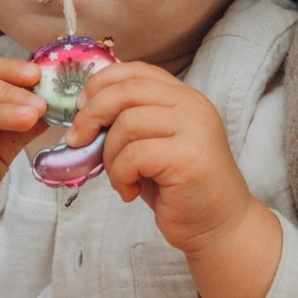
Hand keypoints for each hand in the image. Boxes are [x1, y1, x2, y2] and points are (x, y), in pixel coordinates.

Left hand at [75, 65, 283, 297]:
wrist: (219, 226)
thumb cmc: (178, 188)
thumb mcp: (151, 145)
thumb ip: (128, 121)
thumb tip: (82, 112)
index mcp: (184, 97)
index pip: (136, 71)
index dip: (101, 84)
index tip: (81, 108)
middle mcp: (193, 106)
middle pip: (127, 90)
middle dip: (91, 114)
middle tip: (78, 140)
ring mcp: (194, 129)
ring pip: (127, 123)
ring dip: (109, 155)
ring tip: (120, 178)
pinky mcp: (188, 157)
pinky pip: (134, 155)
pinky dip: (120, 175)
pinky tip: (130, 191)